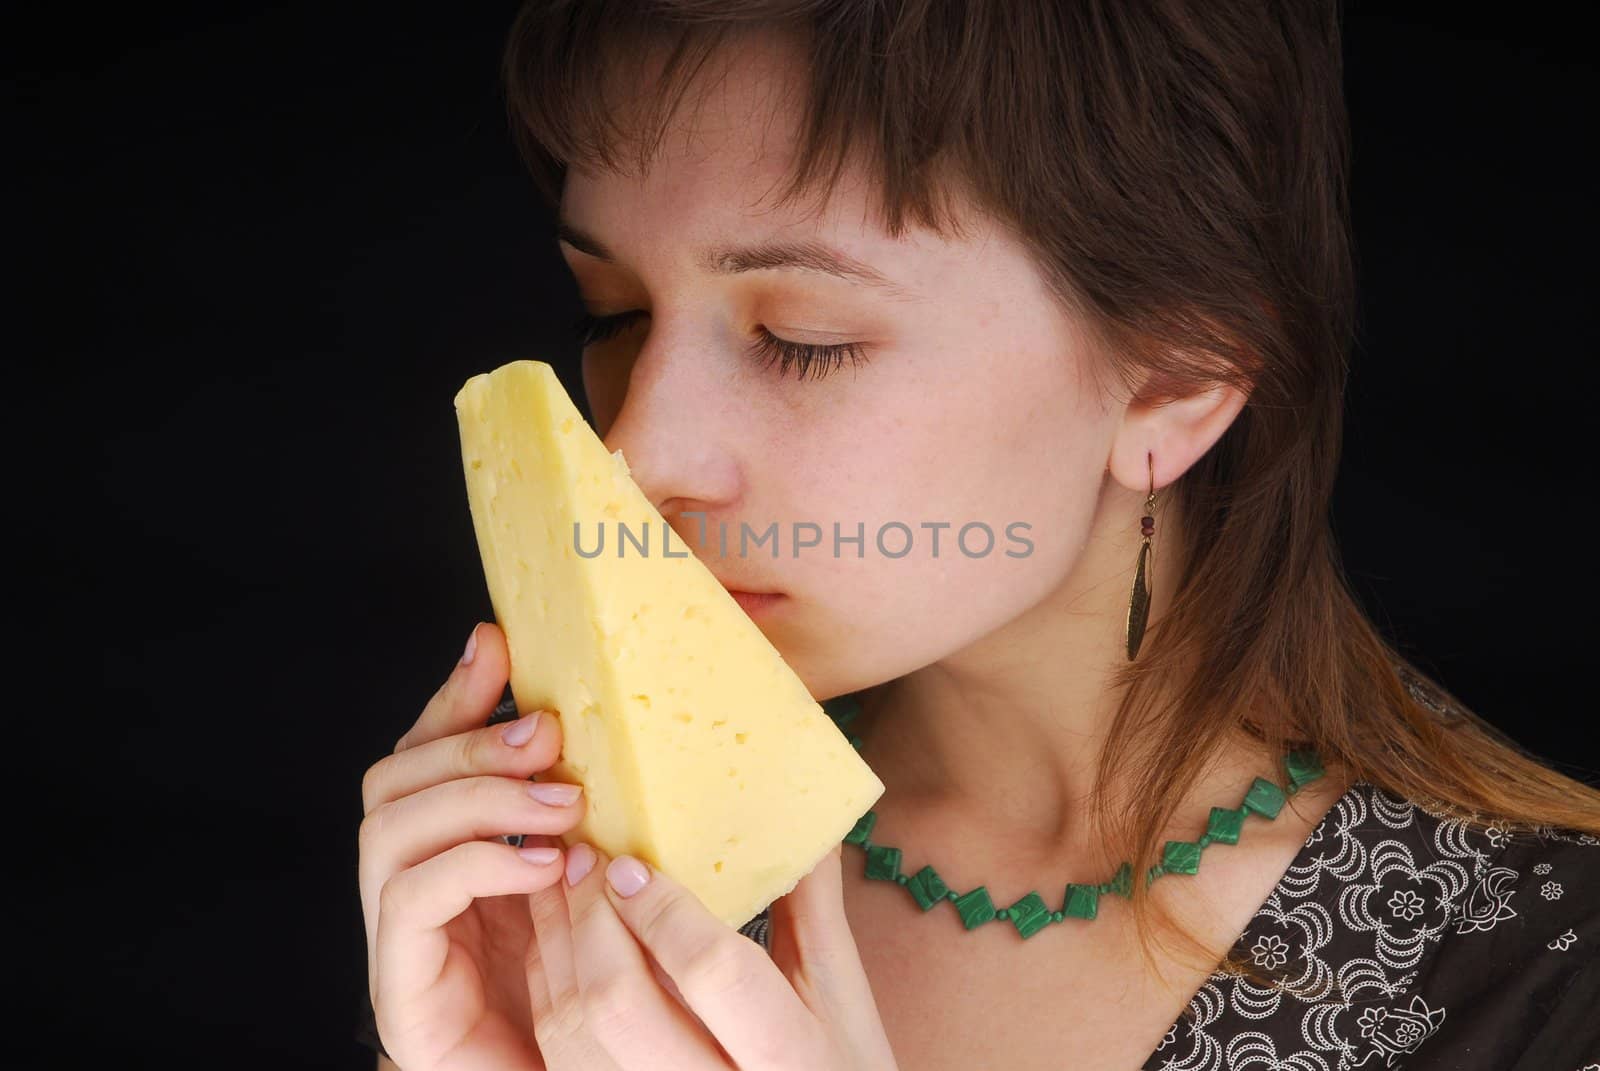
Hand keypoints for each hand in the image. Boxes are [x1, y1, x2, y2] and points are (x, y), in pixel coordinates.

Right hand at [358, 622, 583, 1069]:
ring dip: (476, 796)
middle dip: (467, 742)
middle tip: (549, 735)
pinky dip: (476, 863)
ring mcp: (399, 937)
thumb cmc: (604, 994)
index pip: (424, 754)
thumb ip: (587, 815)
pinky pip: (412, 898)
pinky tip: (542, 864)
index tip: (499, 644)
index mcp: (454, 852)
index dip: (454, 696)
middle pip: (391, 779)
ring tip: (559, 804)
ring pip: (389, 828)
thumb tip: (616, 731)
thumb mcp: (599, 882)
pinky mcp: (403, 987)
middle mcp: (413, 887)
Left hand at [525, 832, 899, 1069]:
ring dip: (558, 947)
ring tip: (561, 885)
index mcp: (788, 1057)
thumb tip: (801, 816)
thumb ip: (812, 909)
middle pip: (623, 1005)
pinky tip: (559, 943)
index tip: (631, 862)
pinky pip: (561, 1055)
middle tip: (586, 858)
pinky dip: (551, 990)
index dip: (663, 911)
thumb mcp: (842, 1000)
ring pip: (577, 1033)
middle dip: (592, 920)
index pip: (714, 973)